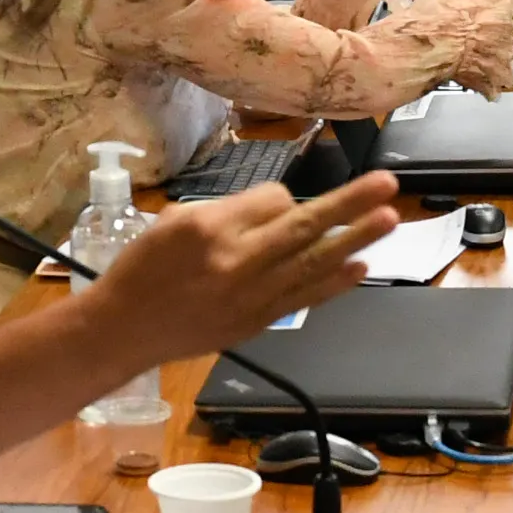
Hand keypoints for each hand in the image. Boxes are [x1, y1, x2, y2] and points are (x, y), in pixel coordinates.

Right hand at [83, 172, 400, 371]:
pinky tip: (360, 265)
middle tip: (387, 183)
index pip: (269, 200)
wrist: (123, 329)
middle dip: (349, 203)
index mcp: (210, 228)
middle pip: (303, 226)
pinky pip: (303, 298)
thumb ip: (227, 214)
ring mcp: (250, 296)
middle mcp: (235, 261)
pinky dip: (333, 282)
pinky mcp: (256, 322)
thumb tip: (276, 210)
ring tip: (389, 217)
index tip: (276, 201)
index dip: (281, 196)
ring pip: (312, 262)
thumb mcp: (172, 221)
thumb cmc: (143, 270)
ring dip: (354, 239)